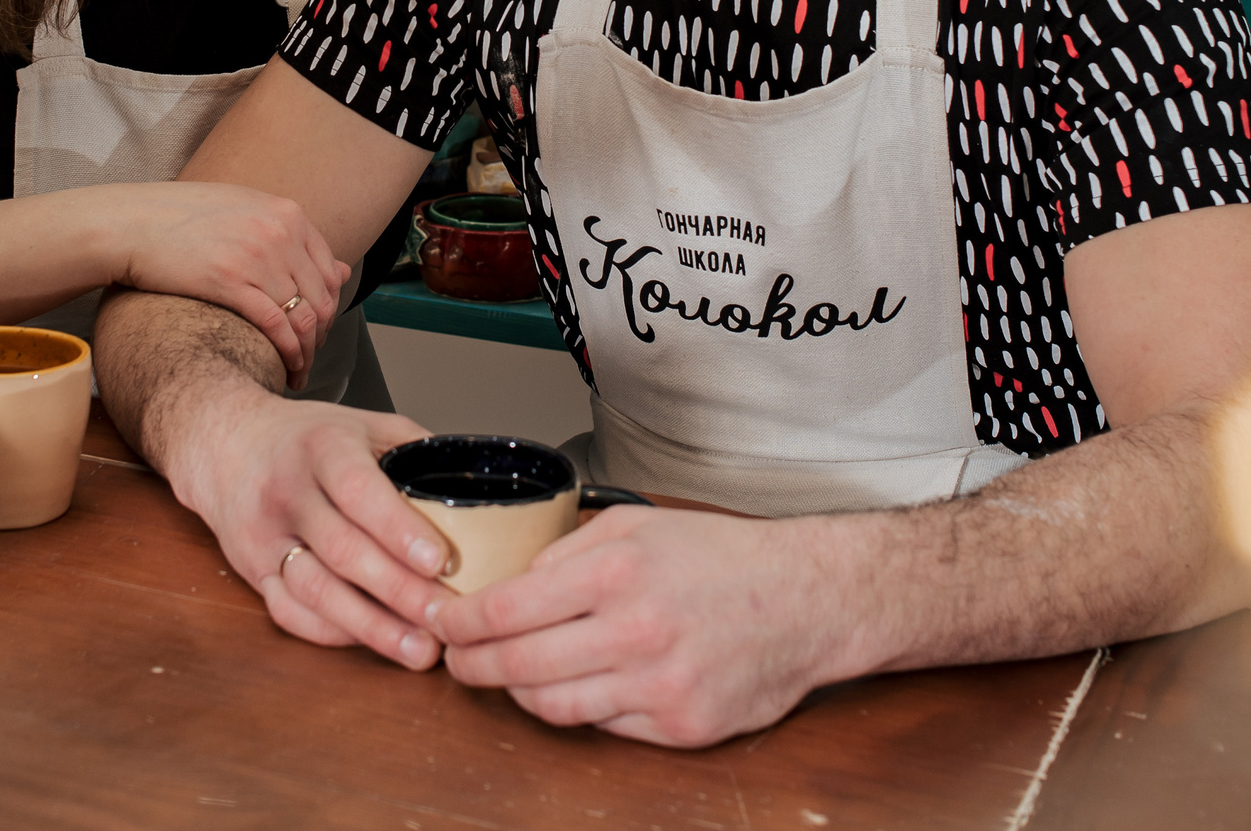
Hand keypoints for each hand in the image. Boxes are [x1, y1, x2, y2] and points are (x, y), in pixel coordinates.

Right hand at [99, 181, 349, 389]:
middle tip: (307, 361)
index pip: (329, 272)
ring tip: (297, 374)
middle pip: (321, 298)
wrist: (130, 222)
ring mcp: (257, 256)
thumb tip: (342, 271)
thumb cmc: (182, 219)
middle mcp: (279, 232)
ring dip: (304, 354)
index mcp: (287, 213)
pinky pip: (276, 326)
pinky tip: (283, 370)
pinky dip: (286, 354)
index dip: (327, 310)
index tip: (315, 333)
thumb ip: (292, 240)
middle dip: (319, 338)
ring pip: (302, 317)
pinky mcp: (229, 281)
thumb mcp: (245, 213)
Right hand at [159, 387, 455, 669]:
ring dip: (371, 627)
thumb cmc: (309, 439)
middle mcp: (288, 491)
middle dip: (400, 592)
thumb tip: (479, 491)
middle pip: (343, 551)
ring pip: (316, 591)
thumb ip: (416, 452)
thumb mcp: (364, 424)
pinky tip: (373, 643)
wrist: (228, 444)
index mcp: (322, 447)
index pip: (359, 492)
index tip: (441, 562)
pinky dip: (334, 634)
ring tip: (421, 649)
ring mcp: (264, 535)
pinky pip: (291, 613)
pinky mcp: (251, 571)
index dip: (400, 530)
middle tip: (448, 620)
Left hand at [430, 505, 849, 748]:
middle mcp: (635, 632)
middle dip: (472, 666)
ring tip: (507, 675)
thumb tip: (508, 579)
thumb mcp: (638, 523)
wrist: (807, 600)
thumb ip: (568, 548)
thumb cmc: (722, 556)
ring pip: (554, 706)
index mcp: (617, 573)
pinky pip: (605, 727)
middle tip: (455, 661)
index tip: (443, 623)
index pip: (507, 610)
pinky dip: (581, 709)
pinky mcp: (681, 728)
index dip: (460, 623)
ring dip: (518, 693)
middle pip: (517, 665)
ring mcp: (659, 687)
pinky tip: (575, 687)